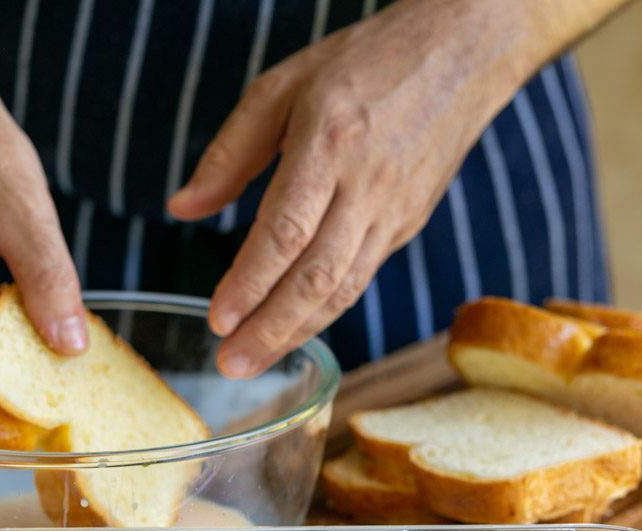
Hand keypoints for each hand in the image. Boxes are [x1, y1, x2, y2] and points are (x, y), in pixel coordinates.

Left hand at [168, 0, 537, 376]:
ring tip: (253, 362)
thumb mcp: (282, 87)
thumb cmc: (362, 65)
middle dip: (271, 329)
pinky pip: (360, 279)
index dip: (250, 283)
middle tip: (231, 365)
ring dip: (296, 333)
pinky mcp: (406, 225)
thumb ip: (229, 153)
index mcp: (329, 142)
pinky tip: (292, 331)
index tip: (217, 320)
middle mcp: (366, 185)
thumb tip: (182, 208)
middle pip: (316, 276)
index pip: (285, 231)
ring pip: (343, 289)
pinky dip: (324, 313)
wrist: (459, 54)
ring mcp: (392, 211)